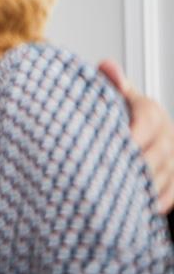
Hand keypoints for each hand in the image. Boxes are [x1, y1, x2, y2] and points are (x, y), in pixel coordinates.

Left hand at [100, 60, 173, 212]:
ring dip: (143, 186)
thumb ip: (110, 84)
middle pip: (157, 152)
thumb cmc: (118, 116)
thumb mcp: (113, 98)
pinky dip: (155, 201)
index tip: (119, 144)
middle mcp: (168, 134)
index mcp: (151, 112)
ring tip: (118, 194)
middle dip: (135, 165)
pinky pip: (171, 194)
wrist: (134, 135)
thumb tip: (106, 66)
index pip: (148, 119)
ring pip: (164, 175)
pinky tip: (138, 207)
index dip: (134, 133)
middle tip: (110, 175)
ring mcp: (173, 159)